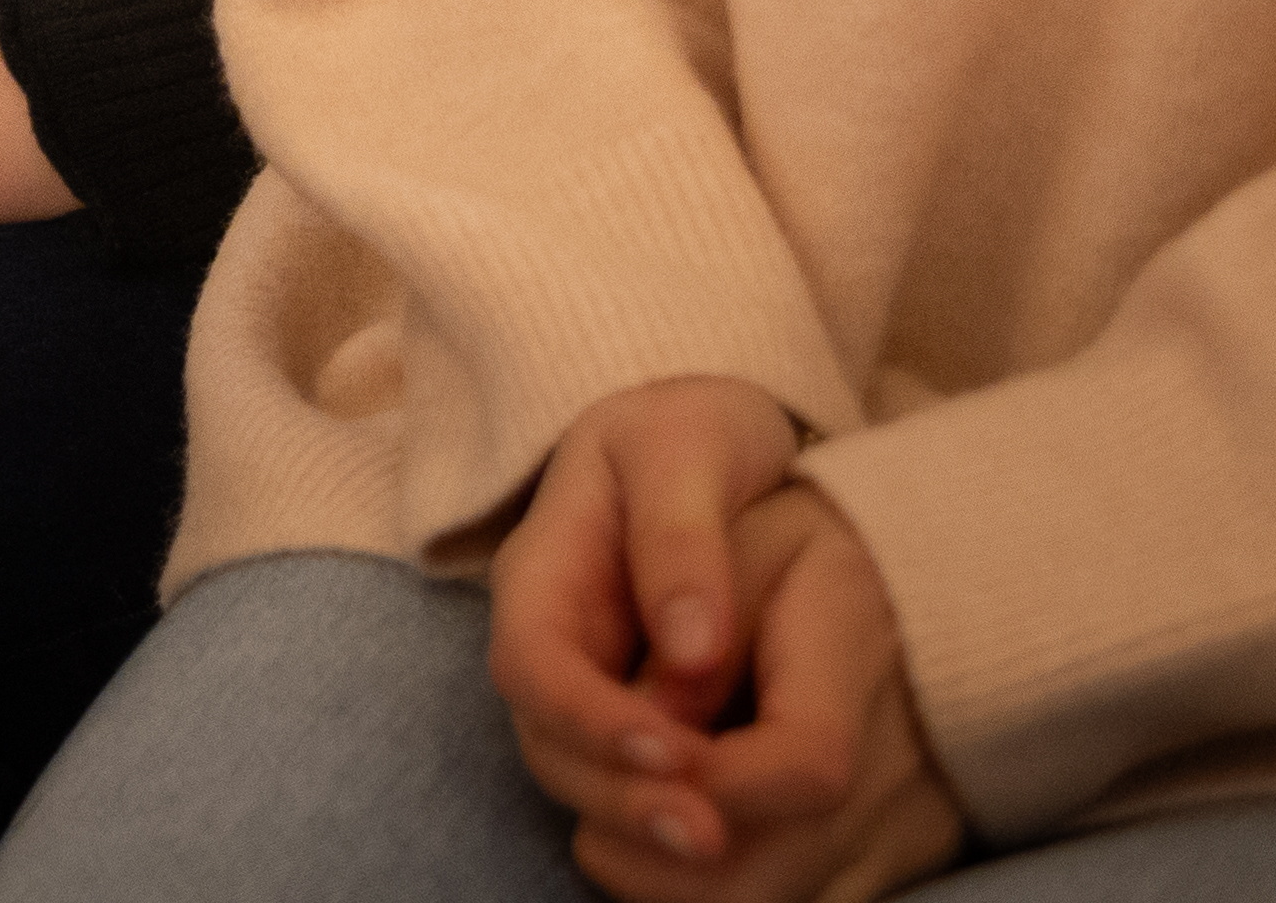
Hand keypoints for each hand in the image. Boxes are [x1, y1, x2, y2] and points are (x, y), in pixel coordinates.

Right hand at [495, 379, 961, 895]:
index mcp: (542, 570)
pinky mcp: (648, 714)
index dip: (587, 719)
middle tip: (711, 835)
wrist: (717, 438)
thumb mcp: (687, 446)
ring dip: (648, 820)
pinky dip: (683, 813)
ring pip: (588, 776)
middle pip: (549, 741)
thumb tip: (693, 649)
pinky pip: (644, 781)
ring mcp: (597, 682)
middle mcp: (556, 640)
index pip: (530, 663)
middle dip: (621, 796)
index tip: (671, 753)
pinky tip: (745, 836)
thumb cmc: (695, 430)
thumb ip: (682, 537)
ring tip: (730, 845)